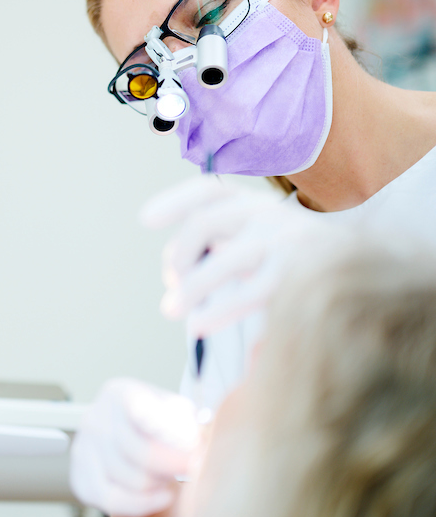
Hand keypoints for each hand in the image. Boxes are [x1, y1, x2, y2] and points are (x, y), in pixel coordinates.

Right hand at [70, 378, 200, 516]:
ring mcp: (84, 449)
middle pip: (141, 453)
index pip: (139, 408)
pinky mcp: (80, 478)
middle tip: (193, 466)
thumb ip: (182, 420)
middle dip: (174, 465)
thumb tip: (186, 442)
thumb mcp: (174, 409)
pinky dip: (142, 504)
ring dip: (159, 483)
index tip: (189, 444)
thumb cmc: (157, 424)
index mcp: (119, 393)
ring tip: (170, 475)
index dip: (165, 427)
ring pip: (131, 480)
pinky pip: (113, 501)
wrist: (130, 437)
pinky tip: (160, 496)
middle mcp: (95, 418)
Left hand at [140, 178, 350, 338]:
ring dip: (191, 287)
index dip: (174, 201)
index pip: (208, 191)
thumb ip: (221, 239)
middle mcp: (268, 215)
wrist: (372, 268)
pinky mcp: (296, 279)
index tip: (145, 219)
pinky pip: (248, 296)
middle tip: (171, 281)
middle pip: (204, 223)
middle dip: (179, 254)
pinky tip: (198, 325)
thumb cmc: (298, 256)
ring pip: (224, 261)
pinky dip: (218, 312)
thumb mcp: (263, 234)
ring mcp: (284, 245)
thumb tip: (173, 268)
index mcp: (255, 203)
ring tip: (169, 310)